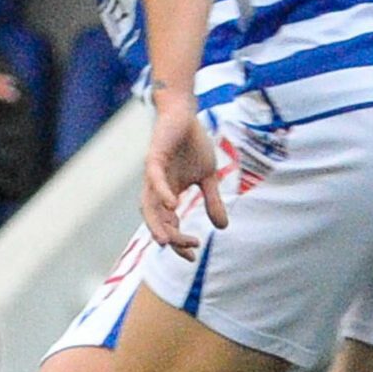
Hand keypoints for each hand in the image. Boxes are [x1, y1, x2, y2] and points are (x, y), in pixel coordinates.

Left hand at [143, 96, 227, 254]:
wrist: (184, 115)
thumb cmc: (193, 145)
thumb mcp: (208, 177)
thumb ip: (212, 201)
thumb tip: (222, 228)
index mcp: (168, 195)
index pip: (170, 225)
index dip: (179, 242)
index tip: (193, 256)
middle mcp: (157, 190)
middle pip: (158, 221)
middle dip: (171, 238)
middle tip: (188, 250)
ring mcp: (153, 176)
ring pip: (150, 206)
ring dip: (158, 224)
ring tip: (167, 241)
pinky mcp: (154, 159)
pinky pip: (154, 180)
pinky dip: (162, 194)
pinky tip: (173, 205)